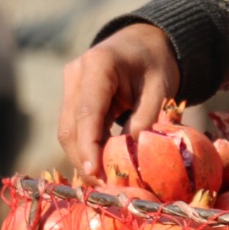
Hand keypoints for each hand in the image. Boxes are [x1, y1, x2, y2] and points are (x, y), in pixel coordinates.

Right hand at [58, 23, 180, 177]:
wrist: (145, 42)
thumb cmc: (156, 64)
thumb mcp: (160, 89)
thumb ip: (146, 118)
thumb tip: (131, 153)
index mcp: (98, 65)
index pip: (87, 112)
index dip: (89, 146)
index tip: (95, 172)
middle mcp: (75, 74)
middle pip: (70, 126)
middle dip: (85, 158)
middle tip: (105, 187)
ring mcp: (70, 85)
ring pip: (68, 130)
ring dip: (84, 156)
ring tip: (106, 180)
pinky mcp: (72, 96)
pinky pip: (75, 127)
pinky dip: (88, 147)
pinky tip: (103, 164)